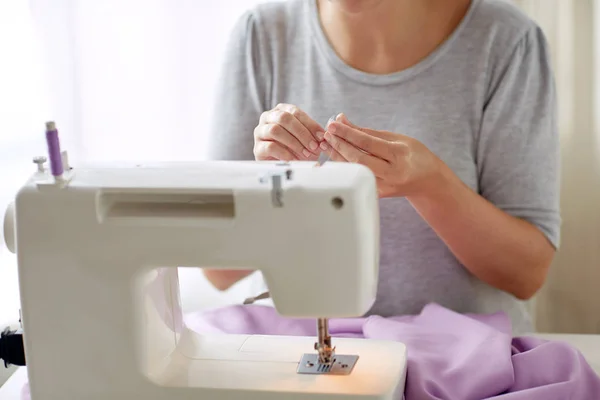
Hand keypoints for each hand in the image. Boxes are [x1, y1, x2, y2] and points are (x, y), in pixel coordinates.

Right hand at [254, 104, 324, 160]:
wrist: (282, 165)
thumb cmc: (295, 149)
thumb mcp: (307, 139)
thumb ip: (315, 135)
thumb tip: (324, 136)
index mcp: (280, 111)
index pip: (295, 112)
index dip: (310, 124)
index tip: (321, 136)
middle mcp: (267, 118)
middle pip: (284, 118)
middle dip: (302, 133)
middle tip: (314, 146)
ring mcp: (260, 132)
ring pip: (275, 130)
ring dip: (294, 143)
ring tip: (305, 153)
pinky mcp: (257, 148)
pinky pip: (270, 146)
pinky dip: (285, 153)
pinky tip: (294, 159)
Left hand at [323, 114, 442, 197]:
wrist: (428, 181)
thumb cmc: (414, 155)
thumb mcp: (396, 138)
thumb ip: (368, 132)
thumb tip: (342, 120)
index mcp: (399, 155)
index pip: (367, 143)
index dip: (347, 133)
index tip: (333, 123)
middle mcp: (392, 172)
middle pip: (358, 158)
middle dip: (339, 145)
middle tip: (327, 133)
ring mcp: (385, 186)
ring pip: (355, 170)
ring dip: (337, 156)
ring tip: (327, 143)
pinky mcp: (378, 194)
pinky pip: (357, 179)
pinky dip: (345, 168)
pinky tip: (334, 158)